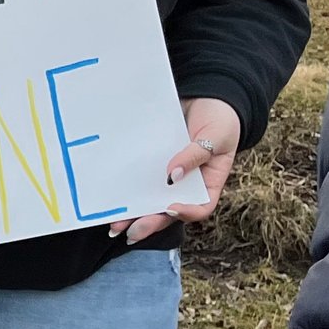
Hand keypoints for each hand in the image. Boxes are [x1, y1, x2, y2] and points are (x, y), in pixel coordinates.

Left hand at [109, 97, 240, 245]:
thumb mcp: (215, 135)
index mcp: (209, 182)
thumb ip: (196, 155)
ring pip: (150, 200)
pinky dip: (126, 190)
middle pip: (169, 211)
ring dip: (132, 214)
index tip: (170, 207)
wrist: (204, 96)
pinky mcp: (151, 164)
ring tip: (114, 225)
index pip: (200, 206)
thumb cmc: (219, 118)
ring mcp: (167, 176)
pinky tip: (110, 197)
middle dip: (150, 222)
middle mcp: (186, 184)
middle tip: (130, 232)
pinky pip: (138, 180)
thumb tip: (173, 176)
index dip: (186, 212)